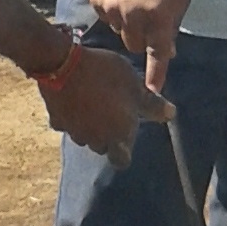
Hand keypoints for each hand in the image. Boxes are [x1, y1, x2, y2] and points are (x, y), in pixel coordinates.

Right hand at [37, 43, 168, 163]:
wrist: (66, 65)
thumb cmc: (108, 77)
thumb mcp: (136, 87)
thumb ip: (153, 105)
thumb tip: (171, 115)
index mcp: (117, 136)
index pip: (121, 160)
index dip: (124, 152)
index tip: (127, 137)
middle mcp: (94, 140)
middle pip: (103, 147)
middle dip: (108, 136)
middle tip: (113, 115)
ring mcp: (72, 131)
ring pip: (84, 135)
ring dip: (89, 126)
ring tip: (95, 104)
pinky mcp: (55, 119)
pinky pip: (66, 123)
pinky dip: (71, 116)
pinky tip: (75, 100)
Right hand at [85, 0, 189, 93]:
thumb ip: (173, 24)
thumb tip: (168, 51)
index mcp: (159, 14)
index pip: (157, 52)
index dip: (155, 73)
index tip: (152, 90)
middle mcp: (133, 15)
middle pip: (135, 46)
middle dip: (143, 38)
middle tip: (149, 17)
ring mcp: (112, 9)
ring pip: (121, 32)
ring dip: (129, 24)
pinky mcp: (96, 1)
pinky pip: (107, 18)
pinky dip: (115, 11)